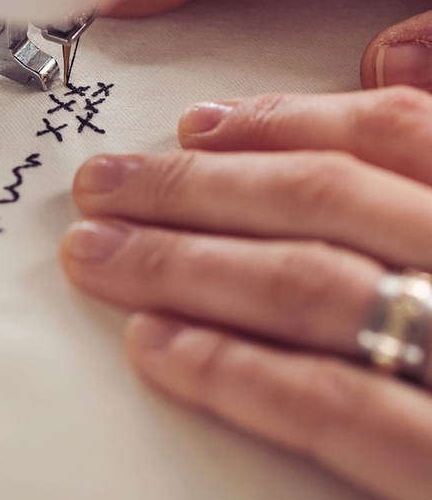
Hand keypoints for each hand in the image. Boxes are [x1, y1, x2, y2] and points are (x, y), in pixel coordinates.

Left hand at [60, 86, 431, 499]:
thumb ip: (426, 194)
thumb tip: (387, 89)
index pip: (398, 134)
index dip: (286, 122)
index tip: (197, 123)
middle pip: (326, 202)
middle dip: (197, 187)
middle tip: (106, 182)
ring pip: (312, 286)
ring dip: (186, 264)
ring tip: (99, 253)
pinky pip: (340, 410)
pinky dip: (237, 371)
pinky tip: (156, 349)